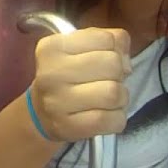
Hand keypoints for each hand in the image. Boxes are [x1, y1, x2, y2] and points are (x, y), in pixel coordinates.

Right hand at [29, 27, 131, 142]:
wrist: (41, 114)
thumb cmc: (68, 76)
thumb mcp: (81, 48)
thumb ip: (110, 39)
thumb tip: (126, 60)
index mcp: (52, 47)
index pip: (105, 39)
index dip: (115, 49)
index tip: (104, 60)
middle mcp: (51, 73)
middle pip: (112, 64)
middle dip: (119, 74)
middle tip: (107, 81)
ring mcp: (57, 102)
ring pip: (114, 93)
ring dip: (121, 97)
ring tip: (108, 100)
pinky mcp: (68, 127)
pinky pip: (112, 120)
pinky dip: (118, 118)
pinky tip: (107, 116)